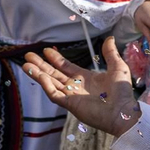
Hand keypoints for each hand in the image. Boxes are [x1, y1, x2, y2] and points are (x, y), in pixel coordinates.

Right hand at [22, 36, 140, 137]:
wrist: (123, 111)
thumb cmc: (122, 92)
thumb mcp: (117, 67)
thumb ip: (110, 53)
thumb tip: (109, 38)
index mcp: (85, 78)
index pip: (66, 67)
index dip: (56, 59)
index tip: (46, 50)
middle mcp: (76, 87)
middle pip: (54, 74)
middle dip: (41, 65)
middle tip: (28, 56)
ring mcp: (71, 96)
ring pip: (50, 84)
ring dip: (38, 74)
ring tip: (26, 65)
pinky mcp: (70, 104)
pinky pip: (54, 94)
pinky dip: (46, 85)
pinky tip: (40, 76)